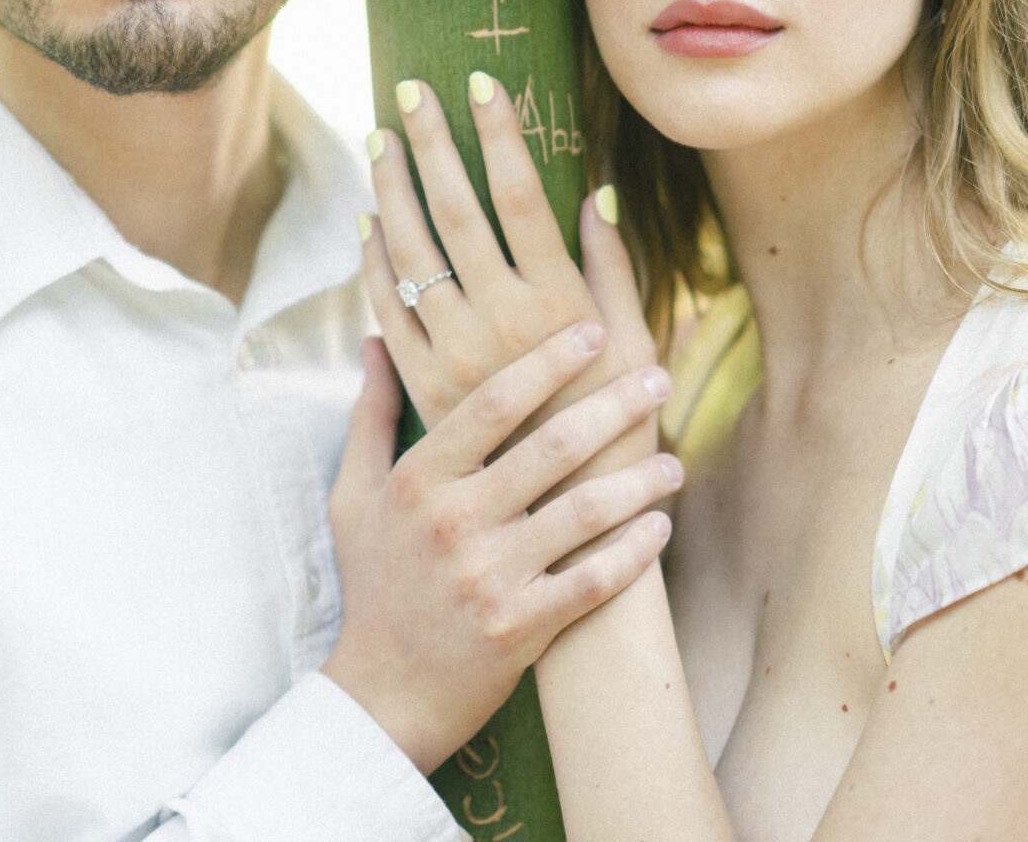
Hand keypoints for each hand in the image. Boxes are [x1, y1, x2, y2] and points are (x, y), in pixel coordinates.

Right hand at [322, 329, 680, 772]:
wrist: (379, 697)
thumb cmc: (373, 585)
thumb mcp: (354, 495)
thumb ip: (370, 415)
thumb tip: (374, 341)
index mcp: (418, 480)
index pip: (494, 402)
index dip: (549, 360)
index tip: (594, 331)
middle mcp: (454, 521)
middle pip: (554, 446)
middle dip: (616, 406)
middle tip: (659, 379)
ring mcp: (490, 576)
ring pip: (584, 512)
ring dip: (639, 481)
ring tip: (673, 461)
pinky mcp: (521, 628)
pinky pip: (593, 580)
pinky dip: (633, 552)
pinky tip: (660, 528)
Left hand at [360, 72, 658, 432]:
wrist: (569, 520)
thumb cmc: (618, 426)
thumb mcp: (634, 342)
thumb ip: (612, 265)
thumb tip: (599, 190)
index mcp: (558, 305)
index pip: (520, 196)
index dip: (499, 134)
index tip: (481, 83)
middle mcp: (500, 323)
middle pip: (453, 210)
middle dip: (430, 143)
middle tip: (409, 91)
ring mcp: (454, 355)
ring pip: (409, 253)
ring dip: (390, 190)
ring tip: (380, 142)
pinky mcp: (423, 386)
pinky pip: (387, 309)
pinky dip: (374, 261)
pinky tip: (370, 223)